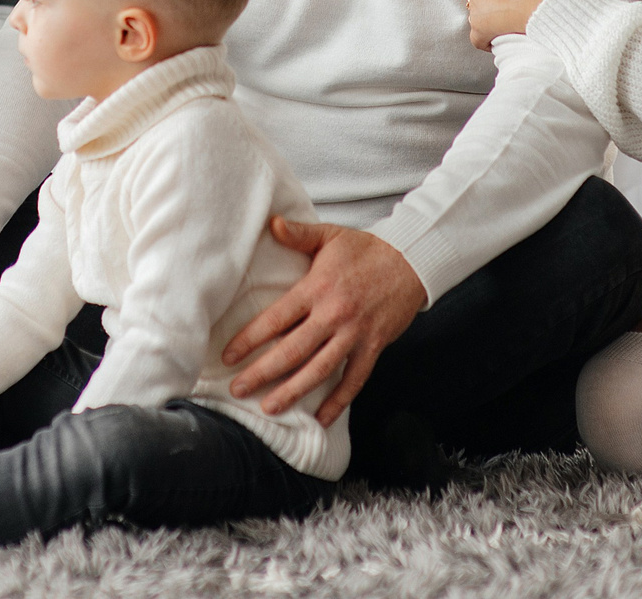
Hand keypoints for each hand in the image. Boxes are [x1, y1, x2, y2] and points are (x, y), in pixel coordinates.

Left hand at [223, 219, 424, 424]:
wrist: (413, 259)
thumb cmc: (367, 249)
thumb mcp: (330, 235)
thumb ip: (298, 234)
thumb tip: (271, 223)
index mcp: (317, 288)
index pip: (276, 318)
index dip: (250, 339)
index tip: (228, 356)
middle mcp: (334, 314)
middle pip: (292, 350)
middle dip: (262, 372)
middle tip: (237, 389)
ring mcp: (355, 333)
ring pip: (319, 370)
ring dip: (293, 392)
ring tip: (268, 408)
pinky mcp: (374, 346)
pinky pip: (354, 380)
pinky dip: (338, 401)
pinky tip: (320, 418)